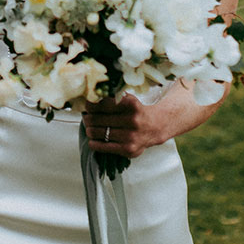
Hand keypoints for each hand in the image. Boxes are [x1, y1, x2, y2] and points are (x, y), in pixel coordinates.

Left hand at [84, 81, 222, 159]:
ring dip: (89, 130)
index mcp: (130, 105)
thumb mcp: (129, 99)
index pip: (101, 104)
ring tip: (90, 127)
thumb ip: (113, 97)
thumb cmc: (137, 111)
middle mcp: (131, 120)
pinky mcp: (128, 149)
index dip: (90, 104)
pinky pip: (102, 146)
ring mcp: (130, 136)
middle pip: (96, 119)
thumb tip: (90, 94)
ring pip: (97, 133)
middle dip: (88, 118)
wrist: (156, 127)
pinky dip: (94, 142)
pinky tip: (94, 139)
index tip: (87, 105)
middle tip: (86, 117)